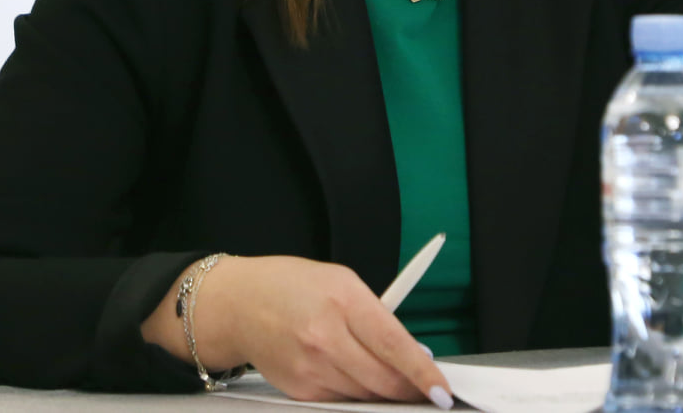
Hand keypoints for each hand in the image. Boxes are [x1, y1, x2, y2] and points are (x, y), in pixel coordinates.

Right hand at [142, 255, 453, 407]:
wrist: (239, 305)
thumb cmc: (294, 286)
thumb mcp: (343, 282)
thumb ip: (379, 316)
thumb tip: (413, 354)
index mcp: (343, 300)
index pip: (394, 345)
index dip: (422, 373)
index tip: (443, 389)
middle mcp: (325, 337)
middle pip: (382, 380)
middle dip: (410, 389)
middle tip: (427, 389)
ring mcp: (309, 368)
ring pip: (364, 395)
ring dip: (384, 392)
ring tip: (391, 378)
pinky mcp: (298, 390)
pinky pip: (340, 401)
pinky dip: (356, 394)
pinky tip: (355, 376)